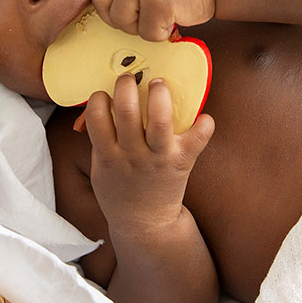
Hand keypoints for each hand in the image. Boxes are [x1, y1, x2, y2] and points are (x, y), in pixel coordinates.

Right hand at [84, 74, 214, 232]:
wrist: (145, 224)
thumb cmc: (120, 190)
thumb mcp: (100, 168)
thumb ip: (101, 140)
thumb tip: (103, 105)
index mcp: (107, 155)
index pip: (97, 116)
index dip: (99, 98)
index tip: (104, 94)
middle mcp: (132, 155)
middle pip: (127, 111)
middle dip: (127, 85)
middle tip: (130, 78)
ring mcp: (158, 158)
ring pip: (159, 120)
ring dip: (160, 95)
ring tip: (159, 84)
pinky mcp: (182, 162)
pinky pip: (197, 140)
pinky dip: (204, 125)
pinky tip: (202, 117)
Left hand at [91, 0, 214, 40]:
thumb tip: (103, 10)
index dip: (108, 6)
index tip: (129, 10)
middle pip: (104, 6)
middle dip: (121, 20)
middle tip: (144, 17)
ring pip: (122, 22)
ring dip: (142, 27)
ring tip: (161, 15)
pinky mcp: (159, 2)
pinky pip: (147, 33)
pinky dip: (161, 33)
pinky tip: (174, 18)